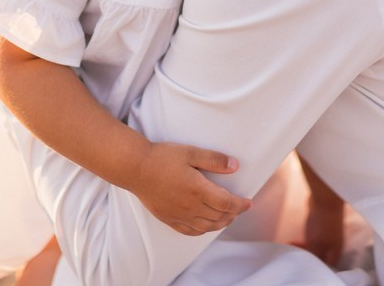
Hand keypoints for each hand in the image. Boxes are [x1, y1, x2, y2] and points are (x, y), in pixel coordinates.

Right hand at [128, 142, 252, 235]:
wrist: (135, 168)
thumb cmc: (163, 157)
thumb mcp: (191, 152)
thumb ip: (214, 160)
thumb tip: (235, 166)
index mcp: (198, 189)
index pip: (227, 203)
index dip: (241, 205)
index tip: (248, 202)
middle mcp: (190, 206)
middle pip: (219, 216)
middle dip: (233, 214)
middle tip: (240, 208)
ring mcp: (179, 215)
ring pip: (207, 227)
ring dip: (221, 223)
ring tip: (228, 217)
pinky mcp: (169, 218)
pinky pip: (190, 231)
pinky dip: (203, 230)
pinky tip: (206, 226)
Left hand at [297, 198, 344, 266]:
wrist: (324, 199)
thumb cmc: (324, 223)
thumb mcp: (316, 244)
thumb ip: (314, 256)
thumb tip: (310, 264)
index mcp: (335, 250)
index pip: (328, 265)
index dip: (317, 267)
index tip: (304, 264)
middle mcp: (333, 244)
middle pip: (321, 256)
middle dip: (308, 257)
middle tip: (294, 255)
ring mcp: (327, 234)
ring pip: (315, 247)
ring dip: (303, 248)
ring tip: (291, 247)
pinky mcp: (321, 225)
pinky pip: (312, 237)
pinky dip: (303, 240)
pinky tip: (294, 240)